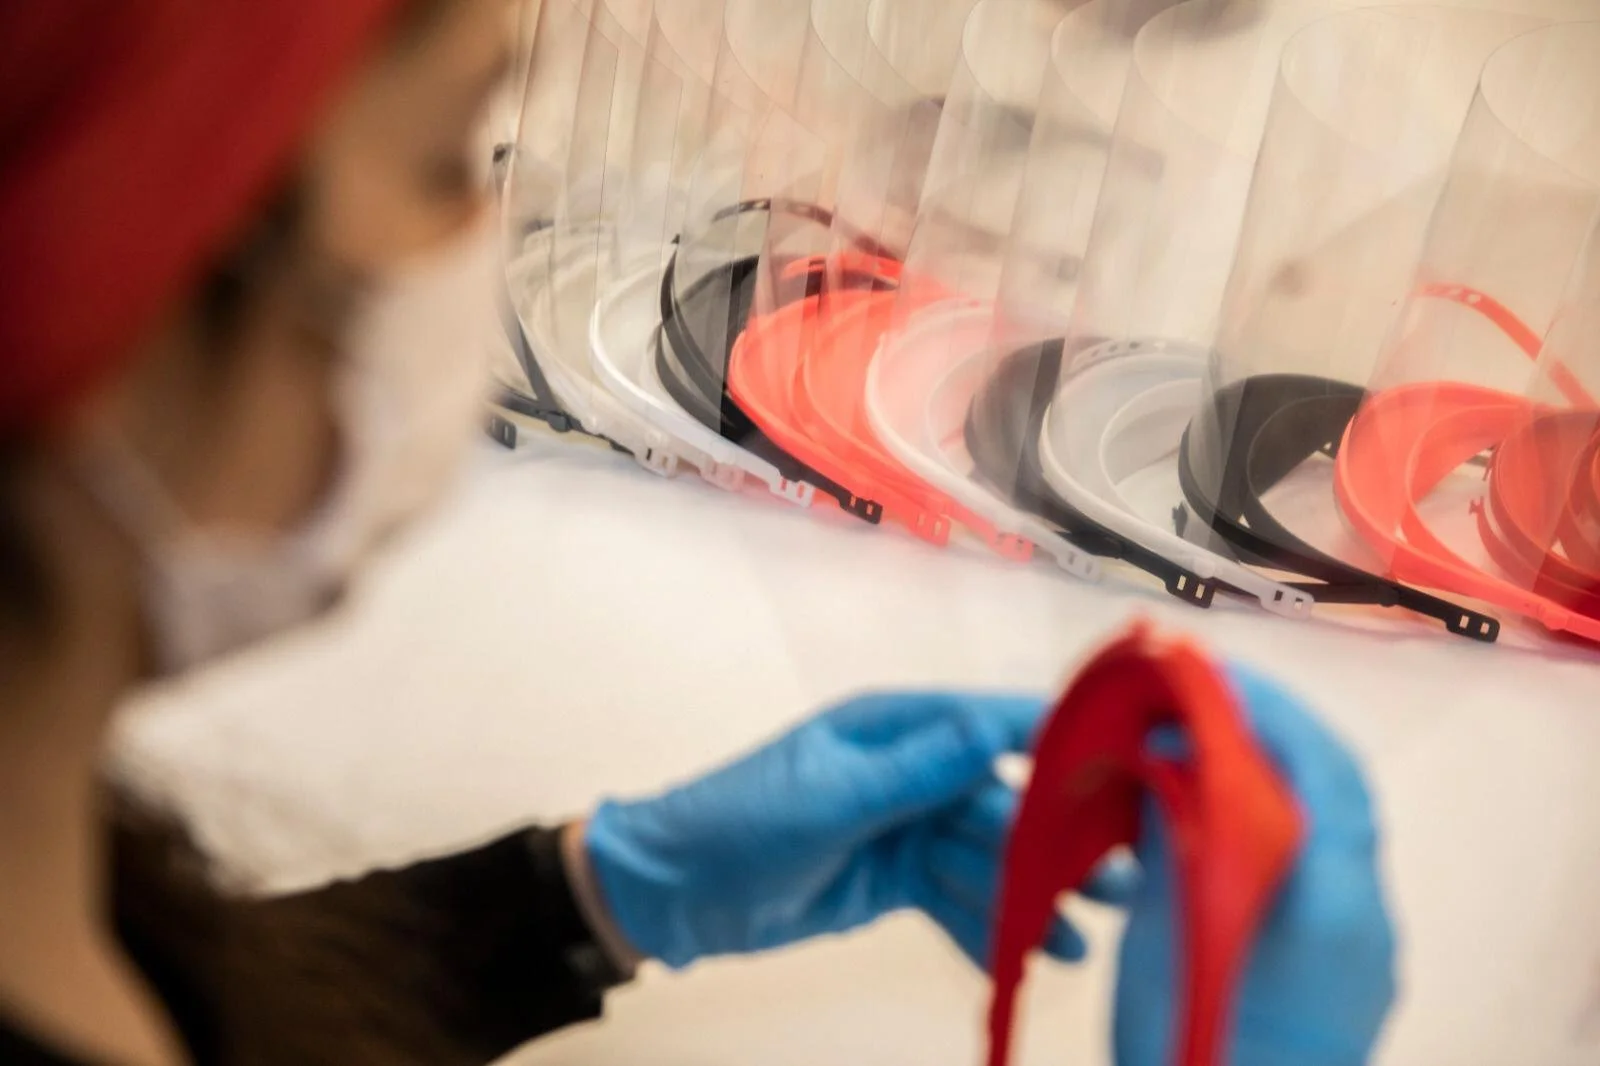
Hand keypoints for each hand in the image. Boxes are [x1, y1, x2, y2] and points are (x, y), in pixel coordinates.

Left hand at [584, 693, 1128, 968]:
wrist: (675, 891)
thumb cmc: (740, 820)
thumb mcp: (829, 795)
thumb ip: (916, 770)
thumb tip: (993, 729)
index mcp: (895, 728)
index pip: (990, 724)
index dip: (1058, 739)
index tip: (1127, 761)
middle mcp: (912, 773)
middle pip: (1002, 803)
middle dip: (1056, 843)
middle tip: (1118, 883)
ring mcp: (907, 829)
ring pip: (986, 861)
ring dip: (1032, 897)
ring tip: (1081, 941)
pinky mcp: (898, 881)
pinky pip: (956, 902)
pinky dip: (990, 929)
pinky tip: (1031, 958)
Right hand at [1115, 664, 1397, 1065]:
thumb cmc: (1191, 1049)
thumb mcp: (1164, 936)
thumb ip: (1175, 830)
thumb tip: (1166, 750)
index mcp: (1330, 901)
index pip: (1320, 766)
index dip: (1264, 708)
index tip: (1199, 670)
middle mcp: (1364, 918)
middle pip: (1336, 792)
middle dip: (1269, 732)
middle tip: (1193, 698)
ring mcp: (1363, 952)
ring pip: (1330, 829)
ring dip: (1271, 776)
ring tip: (1195, 749)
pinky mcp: (1346, 977)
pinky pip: (1318, 873)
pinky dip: (1271, 827)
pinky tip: (1213, 827)